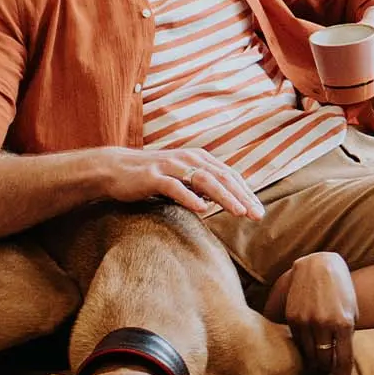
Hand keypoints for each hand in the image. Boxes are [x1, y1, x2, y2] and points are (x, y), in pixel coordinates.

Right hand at [100, 147, 265, 219]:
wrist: (115, 169)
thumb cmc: (151, 177)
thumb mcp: (182, 178)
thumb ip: (202, 185)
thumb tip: (225, 198)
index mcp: (198, 158)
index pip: (229, 176)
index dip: (246, 193)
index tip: (258, 212)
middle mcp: (188, 158)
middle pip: (222, 178)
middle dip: (242, 197)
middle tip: (257, 215)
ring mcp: (171, 166)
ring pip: (204, 181)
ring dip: (224, 197)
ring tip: (239, 212)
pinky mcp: (153, 176)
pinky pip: (174, 187)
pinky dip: (190, 197)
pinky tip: (203, 209)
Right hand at [281, 252, 357, 374]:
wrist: (318, 265)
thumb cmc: (340, 288)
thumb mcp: (352, 310)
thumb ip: (347, 333)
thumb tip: (341, 358)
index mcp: (344, 323)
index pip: (343, 359)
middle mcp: (324, 323)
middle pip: (324, 360)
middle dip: (327, 371)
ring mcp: (306, 321)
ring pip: (308, 354)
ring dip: (314, 362)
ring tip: (318, 366)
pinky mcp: (292, 317)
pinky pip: (297, 341)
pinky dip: (302, 348)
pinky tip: (306, 350)